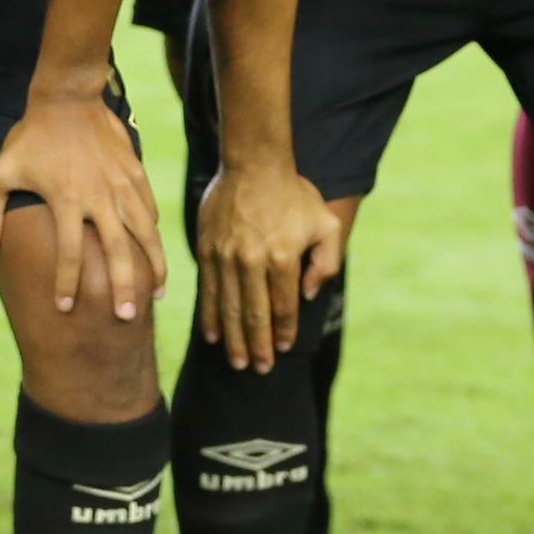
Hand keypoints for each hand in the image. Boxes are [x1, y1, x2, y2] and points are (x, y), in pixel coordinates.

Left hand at [0, 81, 164, 321]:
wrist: (68, 97)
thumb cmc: (31, 136)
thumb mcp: (1, 170)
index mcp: (65, 201)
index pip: (68, 255)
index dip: (66, 285)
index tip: (64, 308)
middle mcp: (98, 198)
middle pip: (117, 253)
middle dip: (122, 289)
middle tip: (125, 318)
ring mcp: (121, 186)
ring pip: (144, 234)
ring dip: (153, 266)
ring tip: (158, 294)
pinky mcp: (136, 173)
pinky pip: (149, 210)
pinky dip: (154, 234)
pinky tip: (156, 253)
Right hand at [194, 159, 343, 370]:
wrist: (253, 164)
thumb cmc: (294, 195)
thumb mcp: (325, 224)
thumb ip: (327, 263)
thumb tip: (310, 295)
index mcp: (282, 257)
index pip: (283, 306)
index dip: (283, 332)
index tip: (283, 349)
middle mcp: (251, 260)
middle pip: (254, 315)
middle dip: (257, 347)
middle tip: (259, 370)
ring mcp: (226, 257)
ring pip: (230, 308)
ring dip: (233, 339)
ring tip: (237, 362)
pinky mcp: (207, 251)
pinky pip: (209, 291)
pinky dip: (211, 316)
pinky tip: (213, 336)